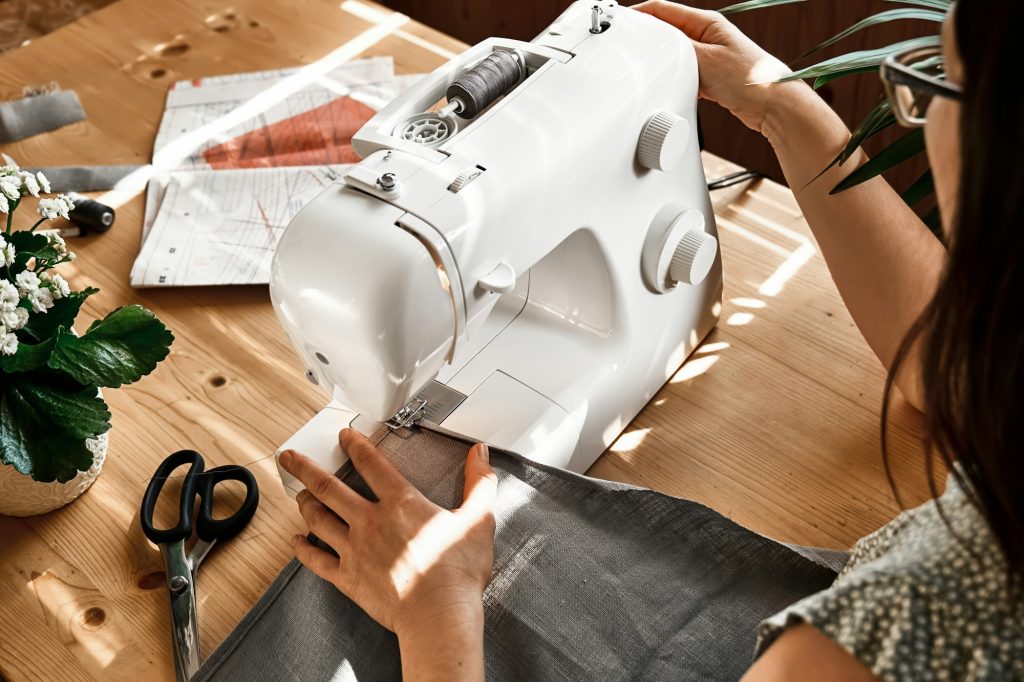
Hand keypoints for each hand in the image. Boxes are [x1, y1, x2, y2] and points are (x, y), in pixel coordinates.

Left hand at [277, 429, 496, 640]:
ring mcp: (355, 550)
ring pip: (318, 519)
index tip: (344, 436)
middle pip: (329, 487)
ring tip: (297, 494)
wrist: (438, 615)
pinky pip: (317, 560)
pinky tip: (295, 542)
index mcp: (401, 503)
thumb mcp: (479, 519)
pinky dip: (302, 550)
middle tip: (289, 457)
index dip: (355, 445)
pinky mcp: (348, 578)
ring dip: (304, 503)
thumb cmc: (458, 572)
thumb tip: (480, 454)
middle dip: (306, 468)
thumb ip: (479, 482)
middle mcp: (370, 521)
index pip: (371, 464)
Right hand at [633, 1, 805, 134]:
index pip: (663, 9)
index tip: (620, 21)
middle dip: (646, 37)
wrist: (771, 105)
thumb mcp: (705, 60)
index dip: (639, 13)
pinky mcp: (709, 76)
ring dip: (659, 60)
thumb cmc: (750, 79)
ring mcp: (708, 56)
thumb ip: (677, 48)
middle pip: (666, 30)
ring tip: (643, 66)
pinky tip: (668, 84)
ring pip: (673, 54)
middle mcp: (707, 36)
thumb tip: (654, 41)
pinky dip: (672, 77)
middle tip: (626, 46)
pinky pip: (682, 72)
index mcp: (706, 23)